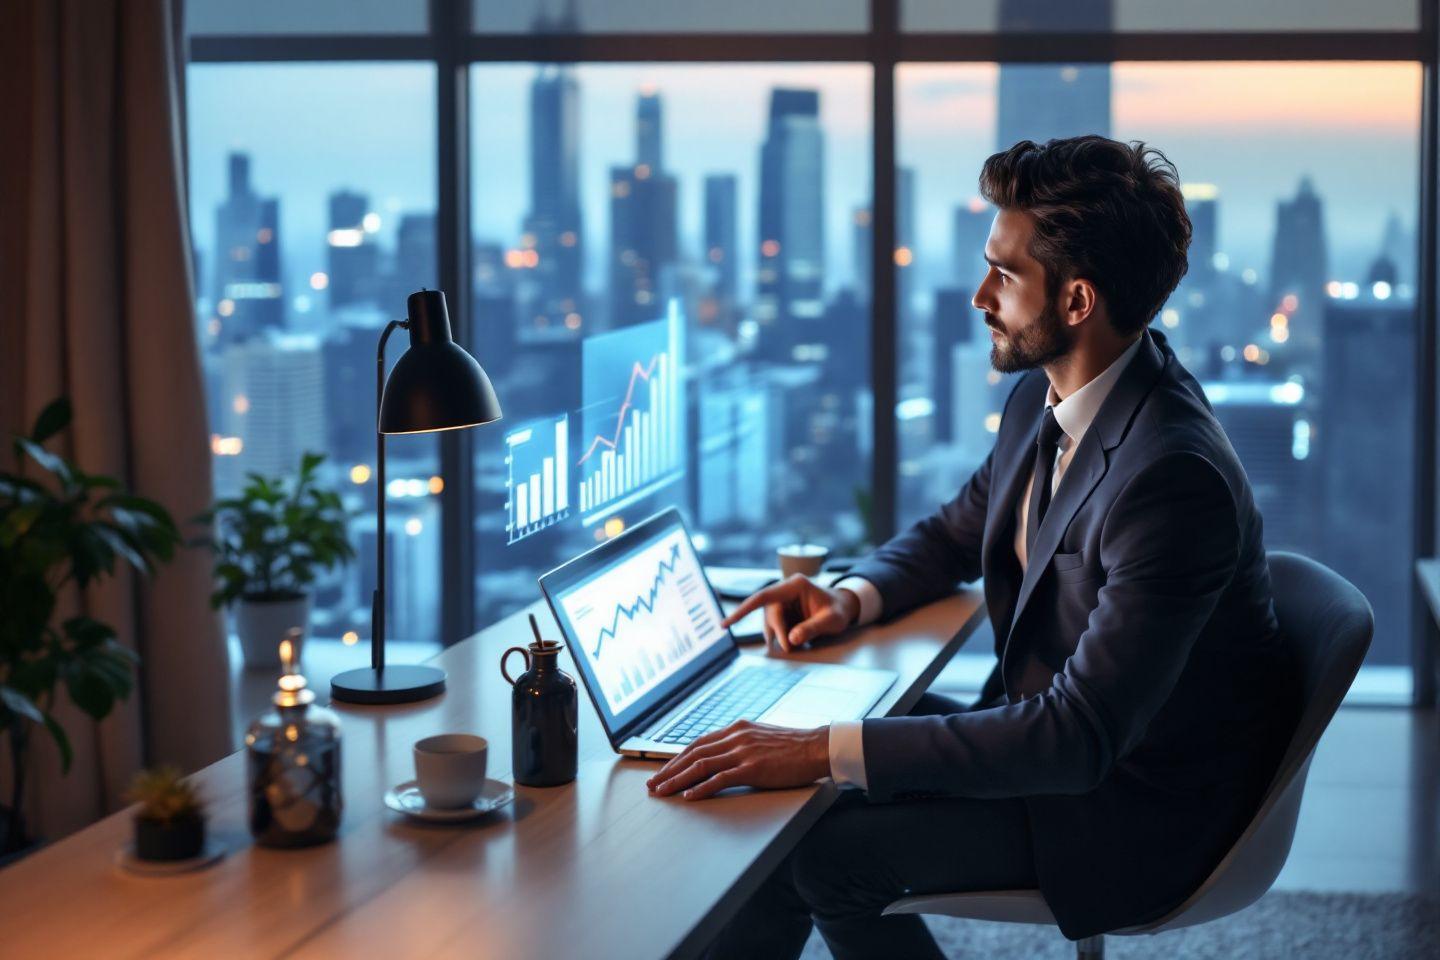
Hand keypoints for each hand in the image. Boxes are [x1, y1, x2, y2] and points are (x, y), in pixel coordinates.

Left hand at [646, 721, 829, 800]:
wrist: (817, 747)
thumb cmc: (795, 746)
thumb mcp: (762, 738)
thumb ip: (743, 744)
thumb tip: (726, 757)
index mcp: (737, 729)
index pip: (699, 743)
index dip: (678, 758)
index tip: (664, 771)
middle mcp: (735, 737)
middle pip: (693, 753)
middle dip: (670, 769)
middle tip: (653, 784)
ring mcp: (743, 752)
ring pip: (700, 765)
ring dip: (677, 780)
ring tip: (663, 792)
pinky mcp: (752, 768)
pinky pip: (719, 779)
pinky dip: (700, 788)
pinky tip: (688, 797)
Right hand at [720, 574, 860, 653]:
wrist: (844, 607)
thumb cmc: (839, 610)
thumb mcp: (832, 620)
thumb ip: (812, 628)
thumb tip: (791, 639)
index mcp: (795, 585)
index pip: (763, 597)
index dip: (742, 610)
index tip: (726, 624)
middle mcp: (784, 591)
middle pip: (769, 613)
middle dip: (776, 632)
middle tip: (789, 648)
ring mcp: (782, 602)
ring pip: (769, 622)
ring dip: (778, 636)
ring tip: (795, 644)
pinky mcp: (783, 612)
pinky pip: (775, 627)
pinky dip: (781, 637)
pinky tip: (793, 640)